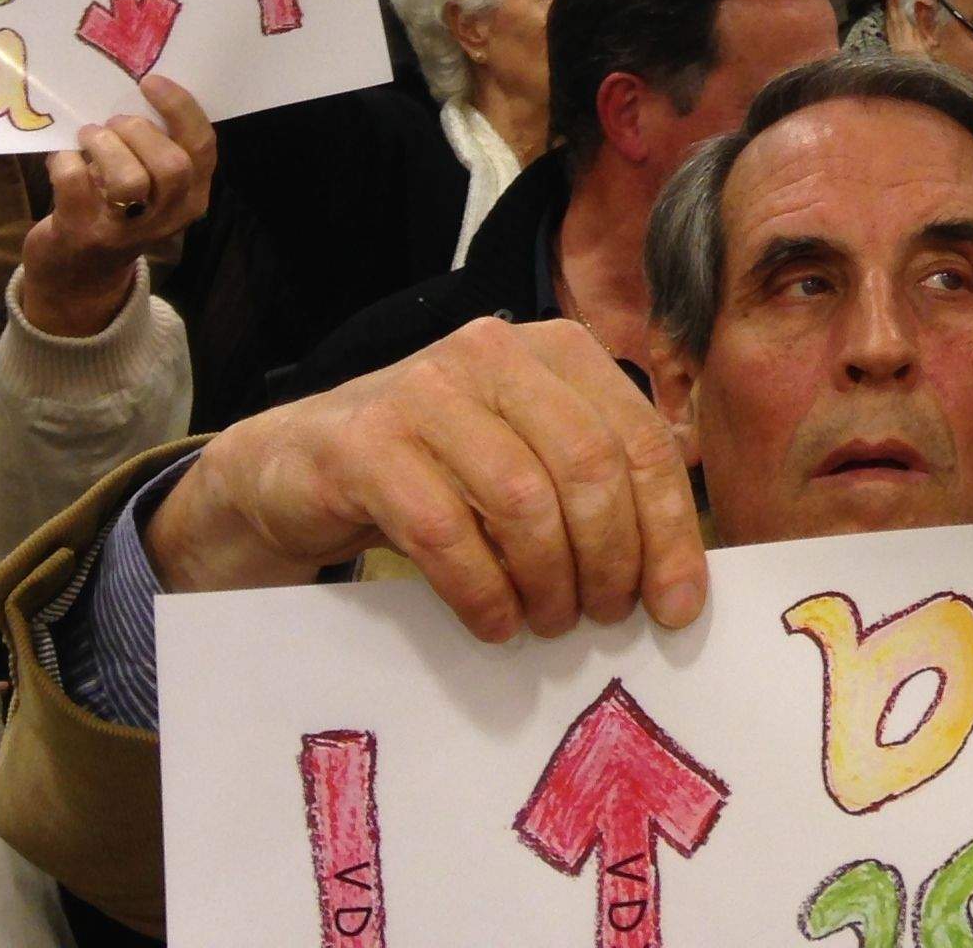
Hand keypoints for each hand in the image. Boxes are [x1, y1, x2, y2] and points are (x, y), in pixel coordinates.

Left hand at [17, 79, 217, 337]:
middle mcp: (167, 217)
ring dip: (104, 145)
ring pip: (130, 180)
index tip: (150, 82)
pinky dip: (65, 161)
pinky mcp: (82, 234)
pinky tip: (62, 159)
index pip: (201, 148)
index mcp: (192, 197)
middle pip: (172, 166)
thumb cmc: (116, 214)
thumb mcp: (153, 189)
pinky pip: (76, 184)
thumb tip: (134, 97)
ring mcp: (125, 230)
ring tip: (88, 136)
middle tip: (113, 122)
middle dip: (139, 132)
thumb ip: (156, 151)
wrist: (78, 276)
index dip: (180, 109)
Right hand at [145, 318, 705, 641]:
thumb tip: (679, 566)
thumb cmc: (435, 470)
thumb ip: (599, 482)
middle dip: (612, 557)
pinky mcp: (365, 443)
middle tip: (606, 616)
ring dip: (549, 579)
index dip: (667, 529)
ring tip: (550, 622)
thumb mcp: (528, 456)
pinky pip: (447, 531)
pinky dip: (483, 591)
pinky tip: (495, 623)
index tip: (677, 606)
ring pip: (522, 499)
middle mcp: (496, 354)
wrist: (293, 467)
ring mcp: (426, 391)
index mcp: (556, 350)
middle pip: (590, 466)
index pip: (640, 439)